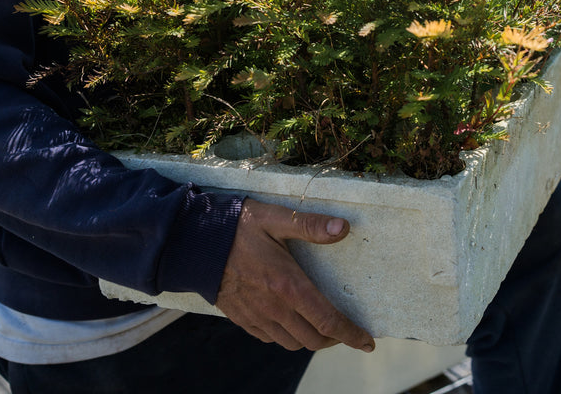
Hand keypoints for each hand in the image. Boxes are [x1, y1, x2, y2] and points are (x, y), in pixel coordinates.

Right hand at [216, 198, 375, 352]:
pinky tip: (290, 322)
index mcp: (289, 285)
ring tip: (320, 326)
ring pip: (292, 343)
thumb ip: (310, 225)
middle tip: (345, 329)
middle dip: (334, 339)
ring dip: (310, 339)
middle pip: (313, 339)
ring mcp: (257, 315)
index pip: (328, 321)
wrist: (192, 242)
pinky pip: (269, 338)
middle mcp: (275, 307)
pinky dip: (285, 336)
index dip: (351, 335)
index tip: (368, 342)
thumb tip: (344, 228)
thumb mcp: (276, 218)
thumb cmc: (237, 227)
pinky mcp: (241, 318)